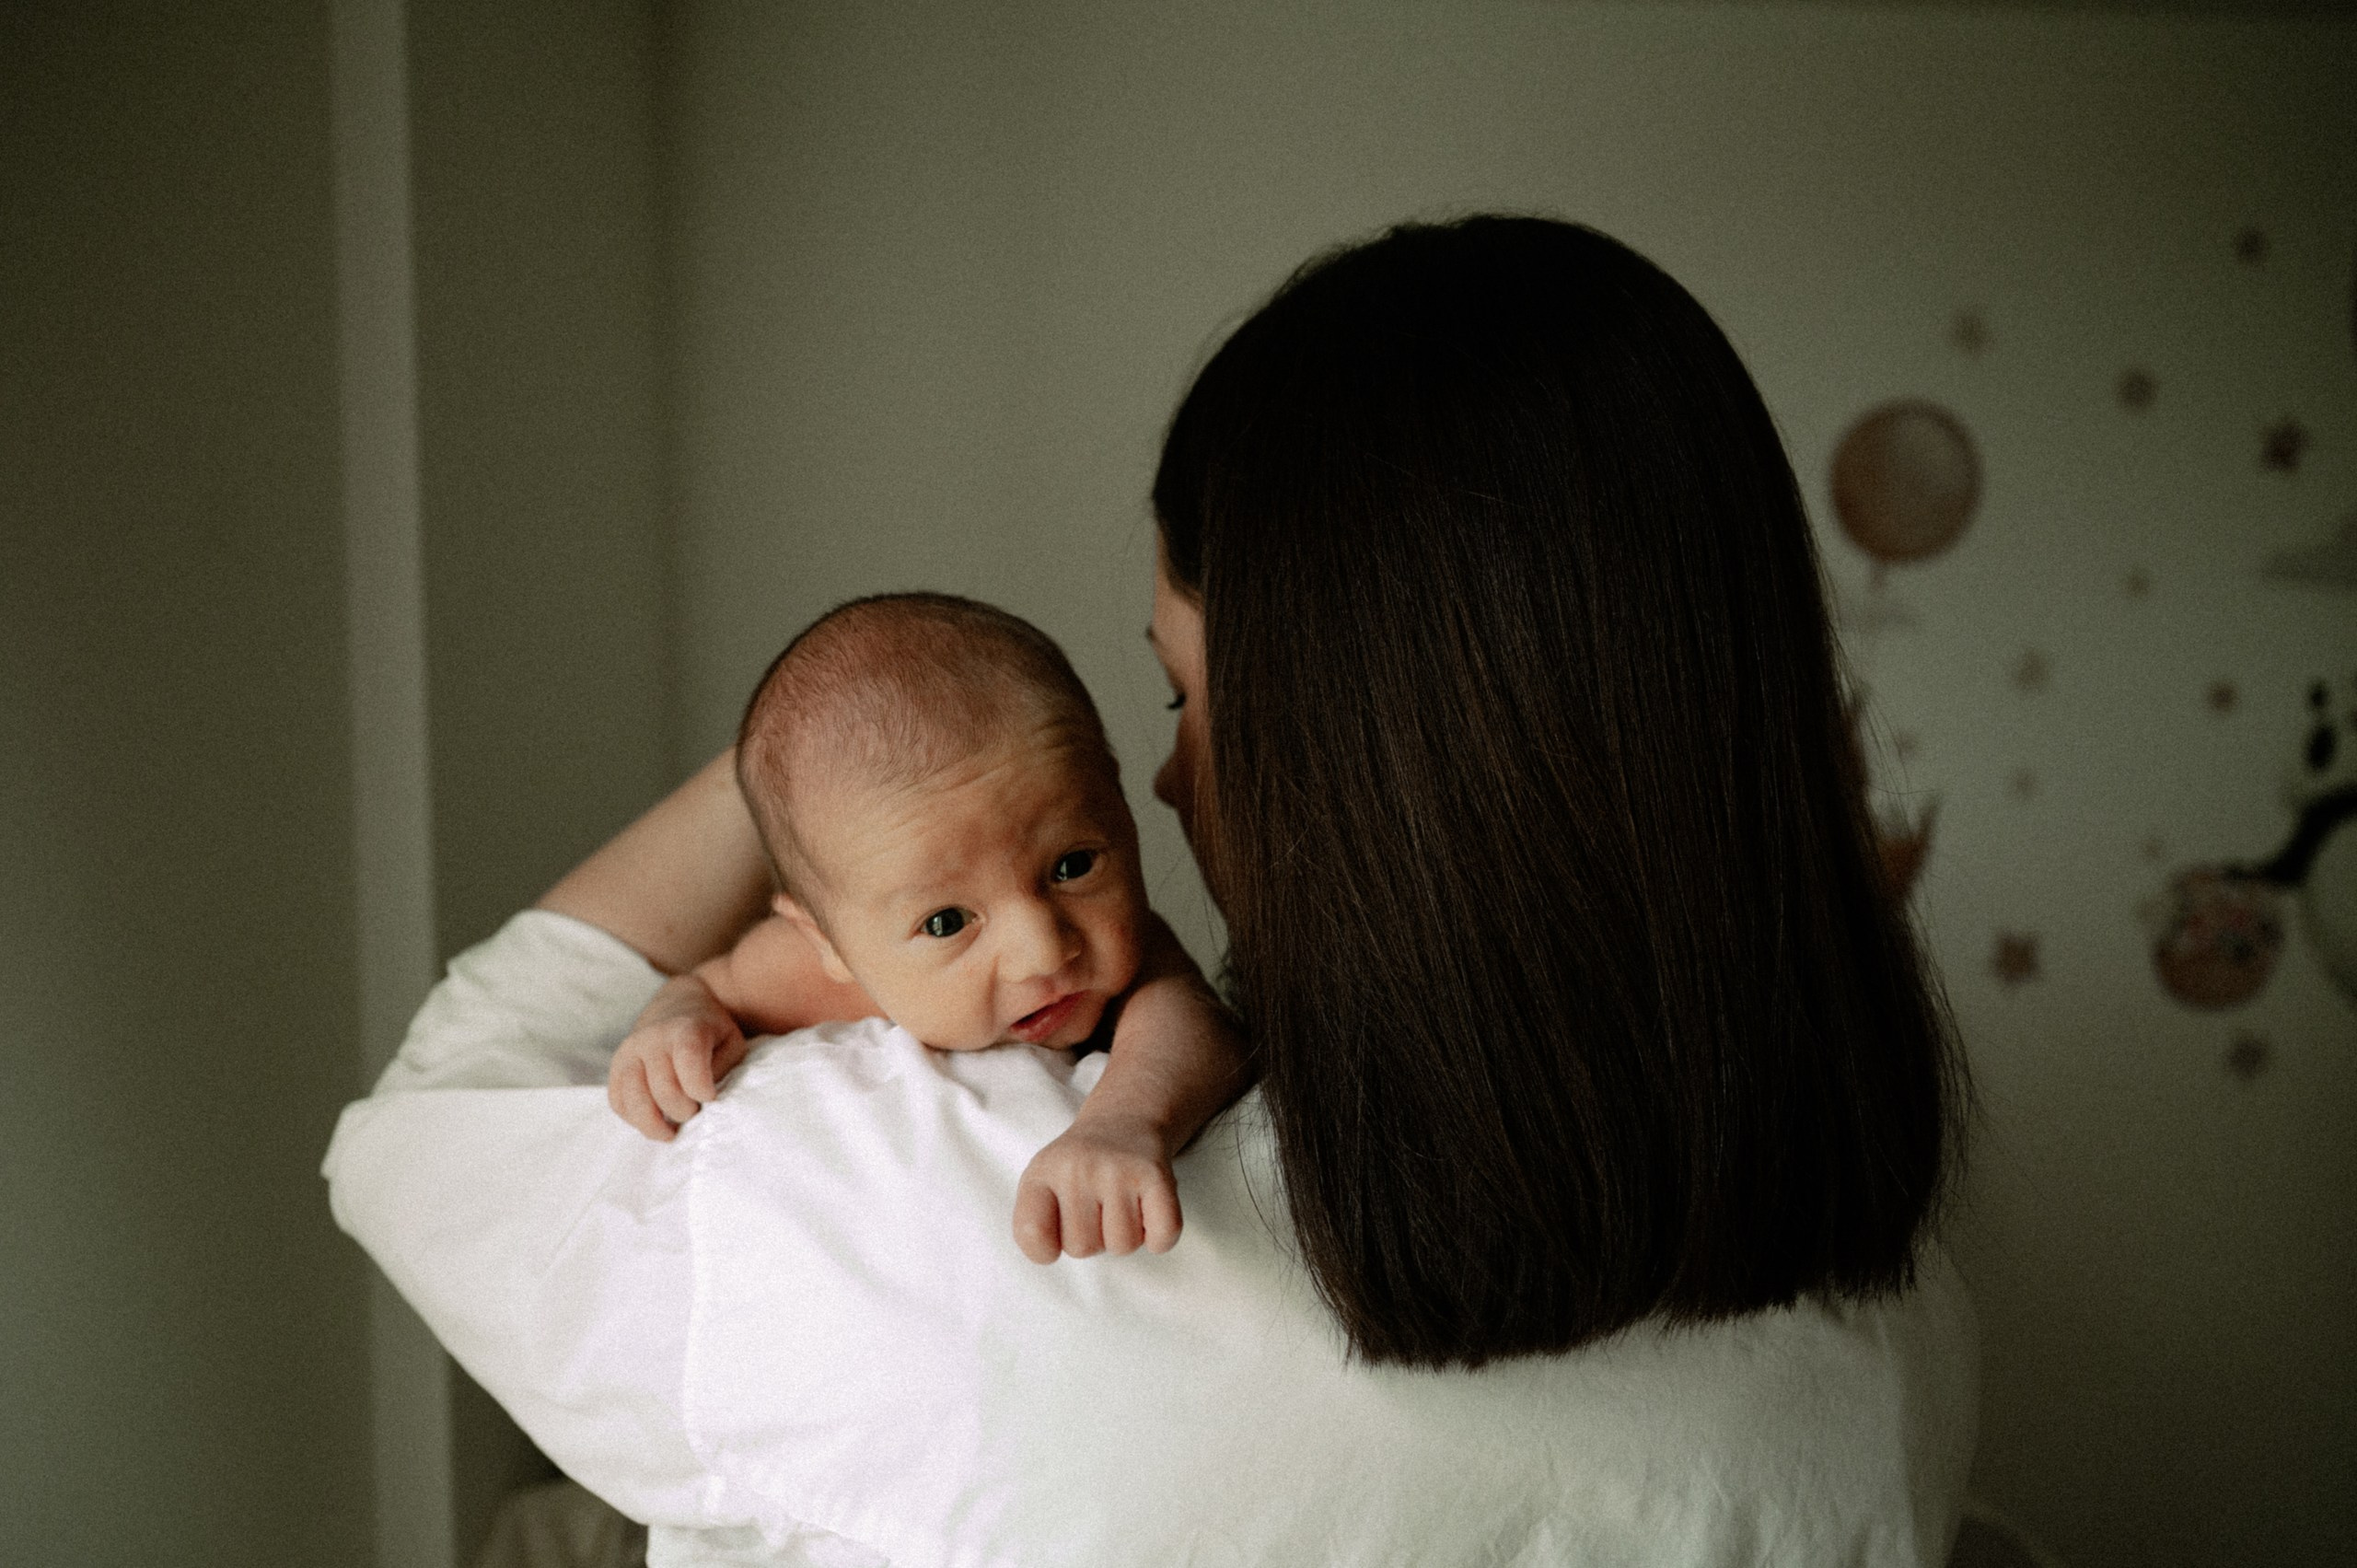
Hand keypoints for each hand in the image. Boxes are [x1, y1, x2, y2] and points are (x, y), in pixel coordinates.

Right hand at [607, 973, 750, 1140]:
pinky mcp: (615, 1068)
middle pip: (665, 1090)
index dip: (701, 1087)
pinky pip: (618, 1103)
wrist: (679, 1005)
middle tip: (696, 1112)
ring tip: (672, 1132)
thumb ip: (723, 1069)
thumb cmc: (711, 1032)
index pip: (689, 1060)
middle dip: (685, 1111)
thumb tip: (703, 1099)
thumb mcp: (731, 1042)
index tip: (710, 1098)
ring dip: (655, 1126)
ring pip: (634, 1101)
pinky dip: (634, 1120)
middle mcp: (651, 1039)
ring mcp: (629, 1053)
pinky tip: (653, 1120)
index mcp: (685, 1028)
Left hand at [1013, 1113, 1182, 1262]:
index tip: (1058, 1230)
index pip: (1033, 1234)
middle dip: (1093, 1239)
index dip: (1047, 1248)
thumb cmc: (1081, 1167)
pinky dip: (1161, 1237)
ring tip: (1122, 1204)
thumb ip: (1034, 1224)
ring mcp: (1118, 1171)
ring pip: (1122, 1246)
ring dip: (1126, 1235)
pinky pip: (1162, 1236)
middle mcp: (1078, 1168)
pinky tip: (1150, 1213)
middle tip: (1098, 1208)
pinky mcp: (1156, 1175)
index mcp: (1043, 1172)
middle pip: (1082, 1248)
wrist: (1125, 1121)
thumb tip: (1050, 1254)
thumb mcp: (1043, 1183)